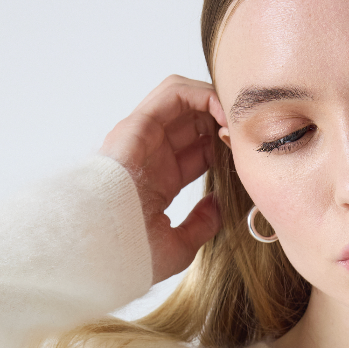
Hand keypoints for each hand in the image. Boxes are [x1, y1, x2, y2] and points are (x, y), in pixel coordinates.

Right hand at [99, 75, 226, 283]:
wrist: (103, 248)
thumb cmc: (131, 254)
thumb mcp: (177, 246)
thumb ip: (200, 226)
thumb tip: (218, 206)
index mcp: (157, 182)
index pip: (196, 152)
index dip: (224, 149)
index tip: (245, 158)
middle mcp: (149, 155)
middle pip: (192, 123)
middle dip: (222, 122)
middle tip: (245, 135)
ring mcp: (141, 137)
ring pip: (183, 100)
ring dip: (214, 103)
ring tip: (235, 120)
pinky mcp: (138, 124)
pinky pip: (173, 93)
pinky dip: (203, 95)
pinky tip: (223, 115)